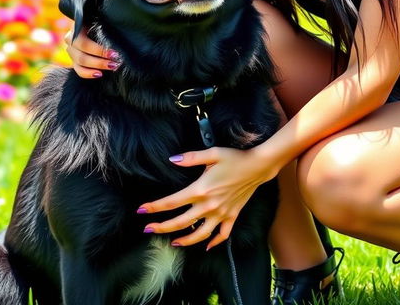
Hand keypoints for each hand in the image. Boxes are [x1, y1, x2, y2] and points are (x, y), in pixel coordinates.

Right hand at [64, 27, 120, 77]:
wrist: (92, 25)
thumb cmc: (99, 22)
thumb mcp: (100, 21)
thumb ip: (104, 27)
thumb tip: (119, 36)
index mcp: (76, 27)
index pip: (84, 42)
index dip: (99, 50)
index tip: (114, 53)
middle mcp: (70, 39)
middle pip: (82, 54)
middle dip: (100, 60)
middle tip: (115, 61)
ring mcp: (71, 50)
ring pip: (80, 62)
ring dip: (97, 65)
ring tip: (112, 66)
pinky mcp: (74, 61)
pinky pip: (78, 70)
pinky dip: (88, 73)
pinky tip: (99, 74)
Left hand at [137, 146, 277, 249]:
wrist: (258, 166)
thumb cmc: (234, 158)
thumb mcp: (212, 153)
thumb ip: (190, 158)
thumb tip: (171, 159)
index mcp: (200, 190)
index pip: (172, 202)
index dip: (154, 207)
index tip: (142, 211)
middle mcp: (209, 206)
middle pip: (181, 222)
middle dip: (162, 227)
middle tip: (148, 229)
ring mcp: (221, 214)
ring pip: (199, 234)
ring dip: (185, 240)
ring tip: (174, 242)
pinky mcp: (232, 216)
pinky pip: (222, 235)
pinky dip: (214, 242)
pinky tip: (206, 246)